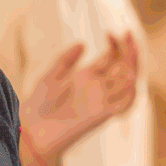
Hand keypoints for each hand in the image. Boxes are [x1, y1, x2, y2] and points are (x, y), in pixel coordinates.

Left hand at [21, 33, 138, 165]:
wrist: (32, 131)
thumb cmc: (38, 107)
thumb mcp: (50, 76)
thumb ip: (65, 60)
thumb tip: (83, 44)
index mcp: (87, 78)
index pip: (111, 59)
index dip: (115, 46)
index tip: (108, 34)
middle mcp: (98, 89)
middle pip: (124, 68)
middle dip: (129, 51)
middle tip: (128, 34)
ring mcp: (101, 101)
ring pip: (128, 84)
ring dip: (133, 67)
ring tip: (131, 51)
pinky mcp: (101, 115)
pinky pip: (124, 105)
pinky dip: (131, 92)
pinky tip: (130, 77)